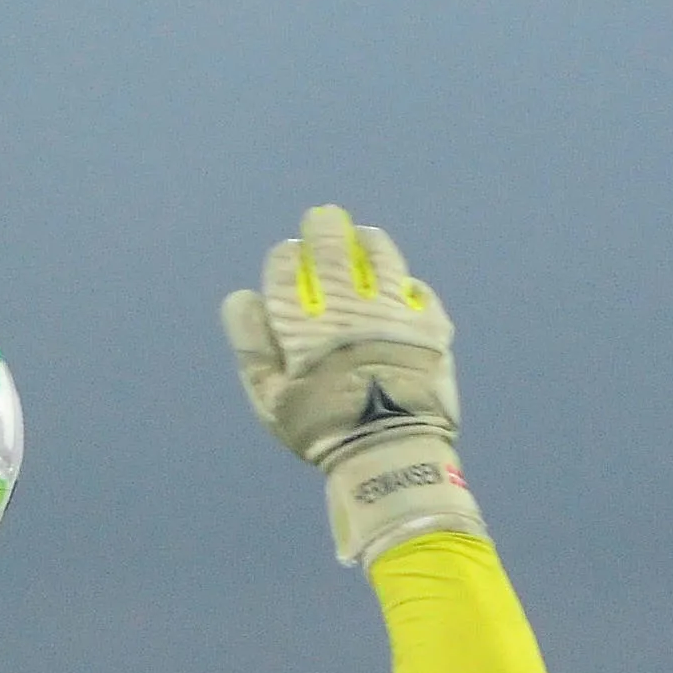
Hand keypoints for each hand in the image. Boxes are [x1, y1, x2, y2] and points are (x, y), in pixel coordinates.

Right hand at [221, 211, 478, 567]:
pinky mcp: (429, 325)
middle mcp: (349, 305)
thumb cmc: (320, 430)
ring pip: (380, 257)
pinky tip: (400, 285)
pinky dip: (406, 284)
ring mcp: (393, 311)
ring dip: (368, 243)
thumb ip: (252, 347)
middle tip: (321, 220)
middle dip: (323, 229)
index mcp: (304, 324)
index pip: (286, 271)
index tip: (287, 256)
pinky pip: (418, 291)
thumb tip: (242, 298)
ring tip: (363, 238)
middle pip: (333, 249)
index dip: (284, 258)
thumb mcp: (270, 399)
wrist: (390, 453)